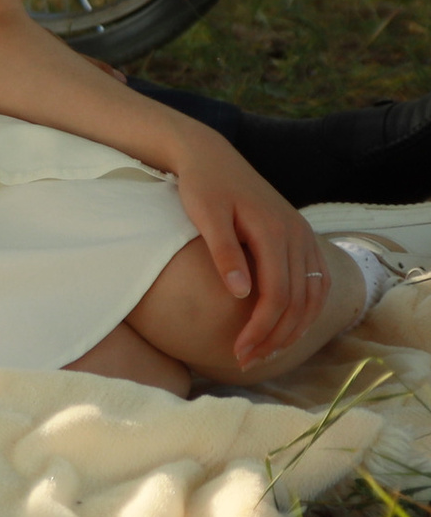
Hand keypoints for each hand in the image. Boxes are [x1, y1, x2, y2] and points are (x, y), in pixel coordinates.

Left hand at [172, 132, 331, 369]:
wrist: (210, 155)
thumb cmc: (201, 185)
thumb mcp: (205, 214)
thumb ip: (223, 252)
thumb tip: (241, 294)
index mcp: (273, 230)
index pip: (277, 294)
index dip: (261, 328)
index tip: (238, 352)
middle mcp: (296, 234)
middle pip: (297, 300)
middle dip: (275, 336)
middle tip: (247, 361)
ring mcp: (303, 235)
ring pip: (312, 294)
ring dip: (294, 327)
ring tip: (267, 351)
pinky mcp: (300, 236)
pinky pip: (315, 280)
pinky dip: (307, 308)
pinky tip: (289, 326)